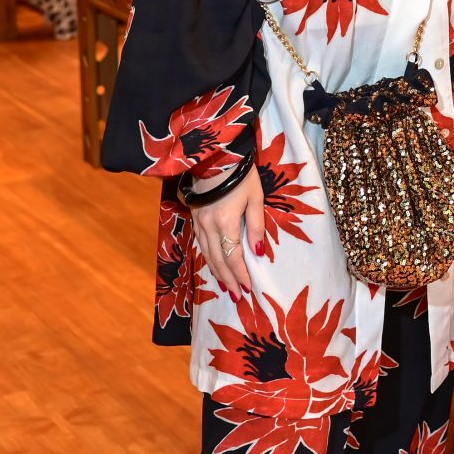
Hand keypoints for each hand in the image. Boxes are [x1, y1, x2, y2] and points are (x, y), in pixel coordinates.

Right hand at [191, 169, 264, 299]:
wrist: (215, 156)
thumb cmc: (241, 175)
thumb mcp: (256, 198)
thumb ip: (257, 226)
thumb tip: (259, 253)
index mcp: (226, 222)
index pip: (233, 257)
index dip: (240, 274)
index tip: (247, 289)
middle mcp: (209, 226)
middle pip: (218, 260)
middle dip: (228, 280)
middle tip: (237, 296)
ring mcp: (199, 223)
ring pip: (207, 254)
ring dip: (216, 272)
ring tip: (226, 287)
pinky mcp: (195, 218)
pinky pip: (200, 244)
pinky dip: (207, 258)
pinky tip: (213, 265)